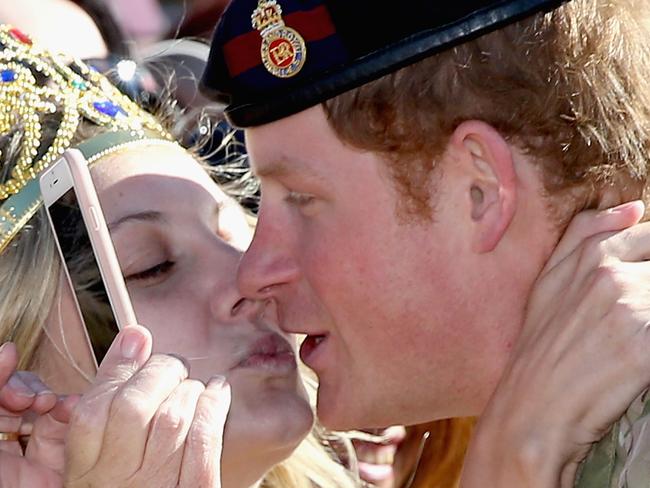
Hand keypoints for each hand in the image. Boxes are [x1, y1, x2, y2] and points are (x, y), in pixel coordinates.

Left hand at [0, 342, 75, 487]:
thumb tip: (9, 350)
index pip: (7, 389)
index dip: (13, 380)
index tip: (16, 382)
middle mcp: (11, 437)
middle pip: (31, 395)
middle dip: (35, 391)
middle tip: (33, 401)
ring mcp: (37, 449)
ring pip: (56, 408)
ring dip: (58, 401)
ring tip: (52, 407)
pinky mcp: (64, 460)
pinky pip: (77, 429)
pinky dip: (79, 416)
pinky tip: (71, 414)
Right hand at [64, 326, 230, 487]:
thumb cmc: (125, 487)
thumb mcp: (98, 460)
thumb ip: (107, 405)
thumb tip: (134, 336)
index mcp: (86, 470)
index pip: (95, 406)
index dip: (120, 364)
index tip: (138, 338)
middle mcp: (117, 479)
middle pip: (135, 406)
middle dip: (159, 371)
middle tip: (172, 365)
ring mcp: (158, 487)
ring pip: (174, 417)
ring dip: (189, 388)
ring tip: (193, 386)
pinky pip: (205, 440)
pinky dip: (214, 406)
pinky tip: (218, 391)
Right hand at [462, 201, 649, 487]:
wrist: (530, 411)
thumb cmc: (539, 353)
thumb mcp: (548, 287)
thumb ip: (583, 240)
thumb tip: (632, 209)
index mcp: (585, 258)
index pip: (643, 232)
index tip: (639, 283)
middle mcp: (606, 274)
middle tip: (632, 315)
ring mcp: (627, 307)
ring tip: (629, 333)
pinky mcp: (644, 345)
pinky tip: (638, 355)